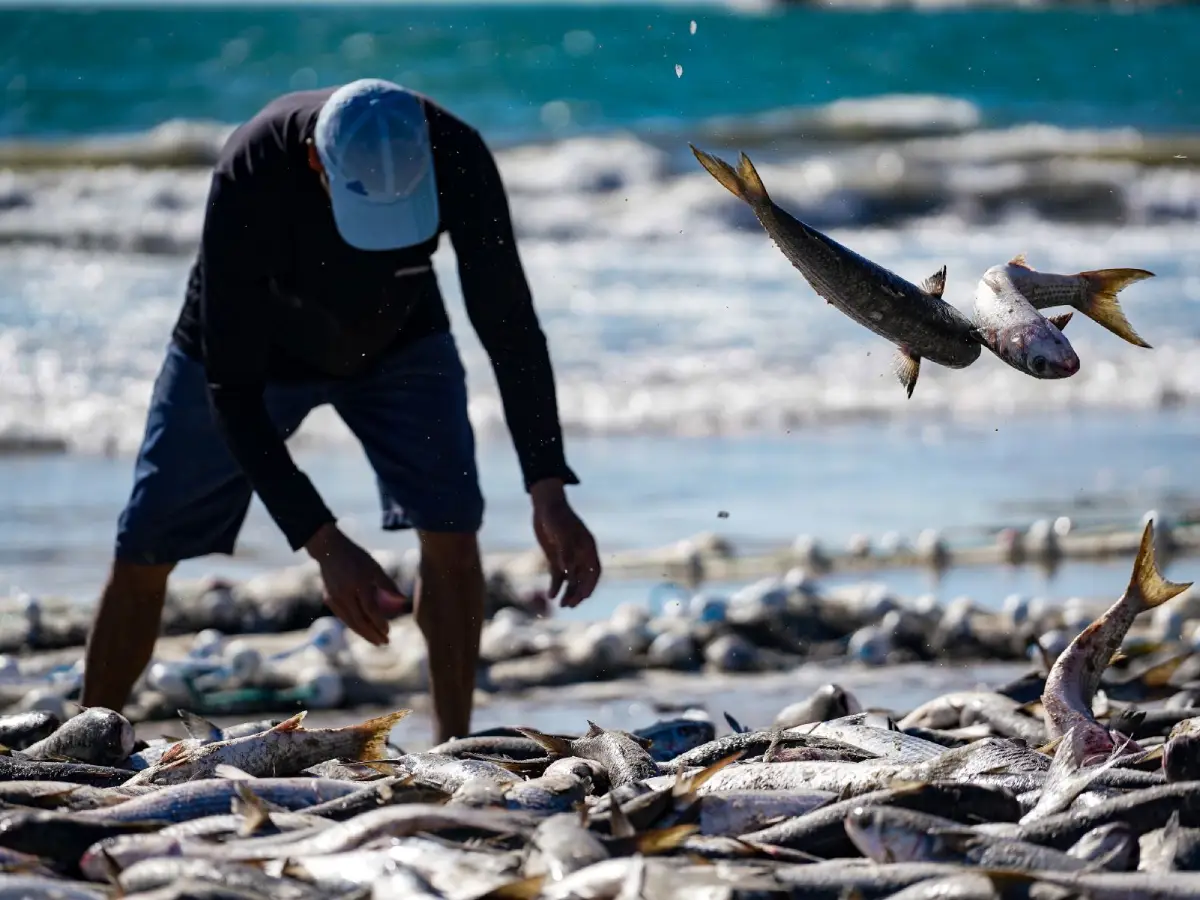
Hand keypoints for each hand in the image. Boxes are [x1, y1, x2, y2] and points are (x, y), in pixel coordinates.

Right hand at [304, 524, 407, 645]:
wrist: (329, 550)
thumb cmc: (357, 558)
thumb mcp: (374, 567)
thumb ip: (388, 584)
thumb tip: (403, 599)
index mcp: (358, 584)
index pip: (370, 610)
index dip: (379, 623)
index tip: (388, 632)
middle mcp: (344, 594)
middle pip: (359, 620)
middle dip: (372, 634)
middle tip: (384, 643)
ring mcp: (334, 598)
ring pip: (349, 622)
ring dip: (363, 633)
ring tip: (375, 641)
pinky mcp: (328, 599)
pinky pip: (343, 617)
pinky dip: (353, 624)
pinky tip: (362, 629)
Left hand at [530, 480, 600, 608]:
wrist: (545, 506)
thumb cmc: (556, 516)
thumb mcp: (561, 531)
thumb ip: (565, 551)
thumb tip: (568, 571)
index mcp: (587, 547)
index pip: (594, 570)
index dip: (590, 584)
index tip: (584, 597)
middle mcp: (580, 554)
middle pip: (583, 578)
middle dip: (578, 593)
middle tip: (569, 605)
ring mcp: (568, 556)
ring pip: (571, 580)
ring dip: (568, 593)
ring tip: (561, 605)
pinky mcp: (556, 559)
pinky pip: (558, 576)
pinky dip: (556, 586)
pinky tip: (551, 595)